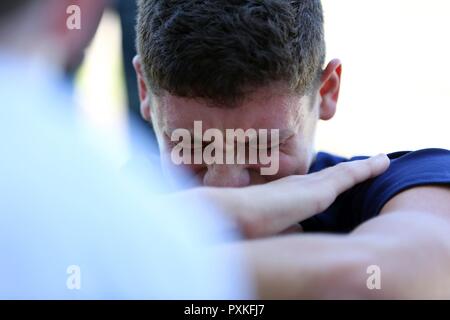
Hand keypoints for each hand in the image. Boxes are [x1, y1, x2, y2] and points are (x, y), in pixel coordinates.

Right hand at [207, 154, 389, 237]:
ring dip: (362, 167)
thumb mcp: (273, 230)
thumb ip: (287, 228)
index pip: (314, 186)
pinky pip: (350, 175)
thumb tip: (299, 231)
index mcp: (291, 195)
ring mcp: (310, 184)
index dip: (328, 182)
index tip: (337, 179)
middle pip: (332, 176)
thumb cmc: (248, 227)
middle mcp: (301, 184)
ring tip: (380, 160)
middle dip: (348, 171)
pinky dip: (367, 168)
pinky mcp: (320, 189)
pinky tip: (383, 162)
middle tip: (366, 165)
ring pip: (344, 172)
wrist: (238, 215)